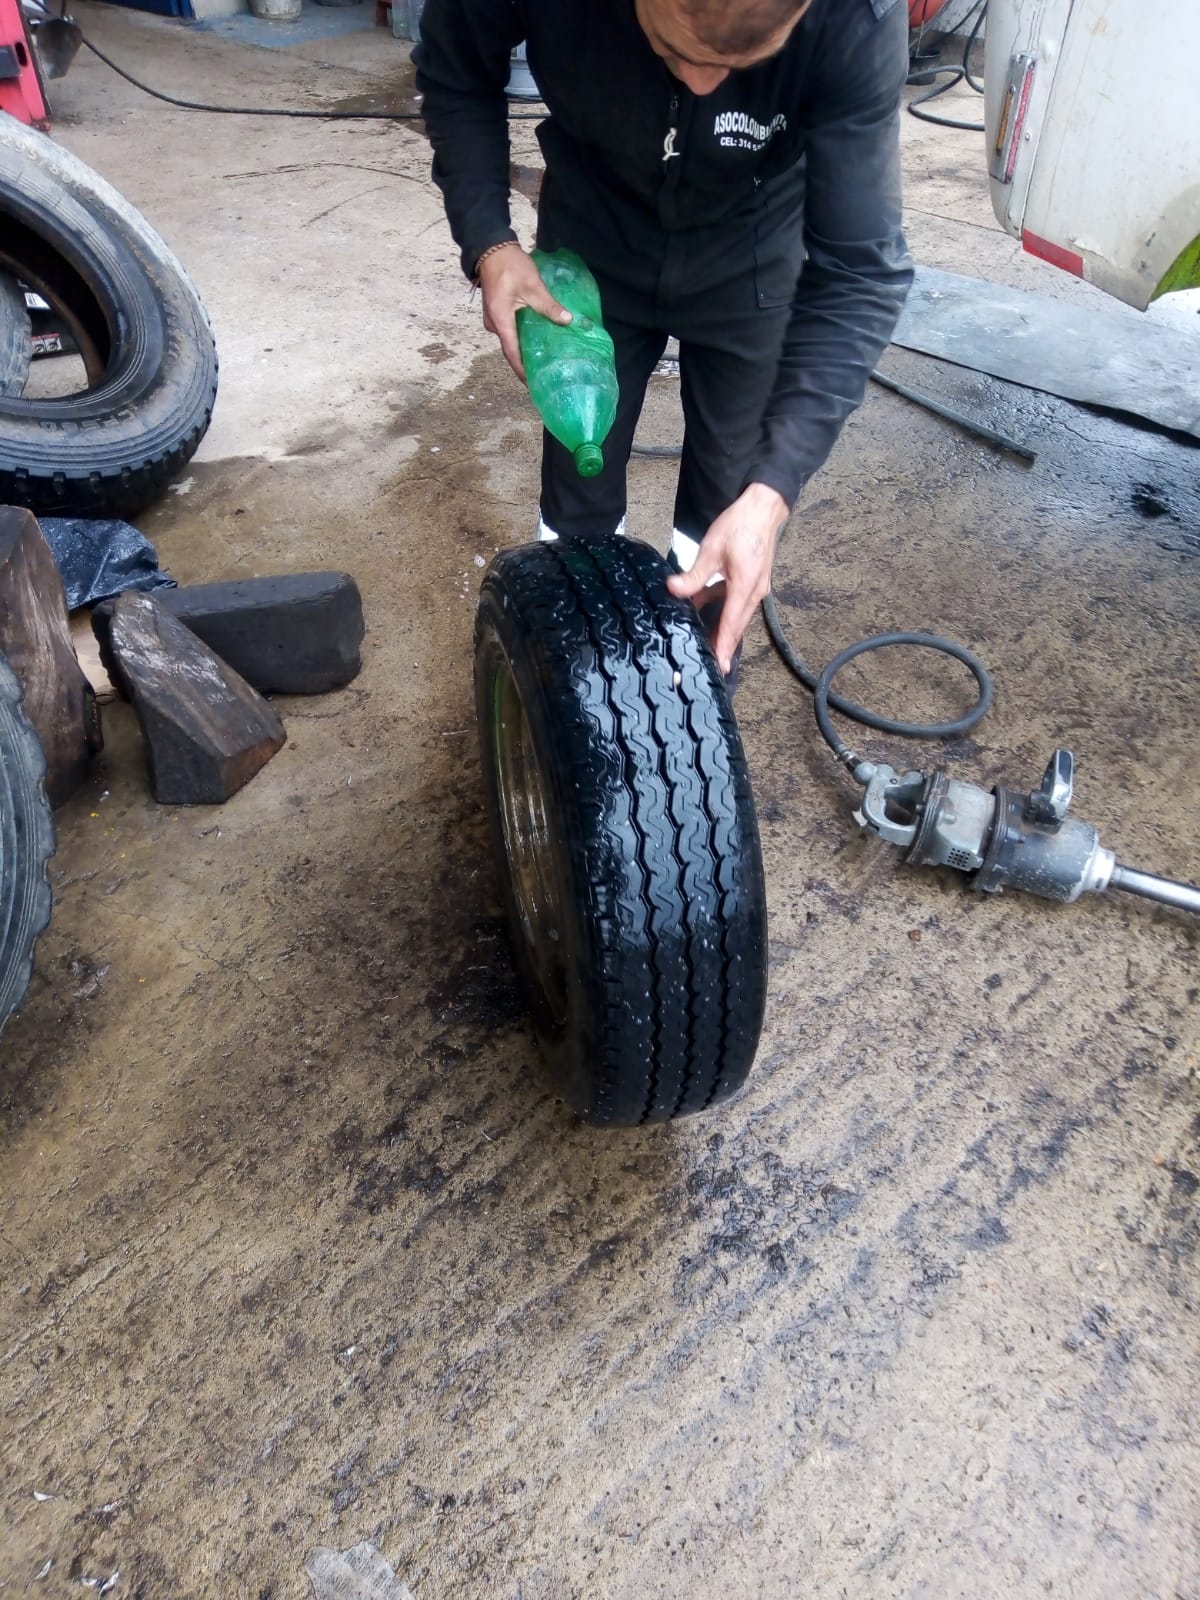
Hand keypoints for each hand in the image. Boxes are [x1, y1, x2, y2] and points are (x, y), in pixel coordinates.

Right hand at [477, 243, 571, 380]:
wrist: (491, 248)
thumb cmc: (510, 266)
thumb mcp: (533, 285)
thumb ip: (548, 305)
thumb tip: (567, 320)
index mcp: (501, 321)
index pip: (512, 353)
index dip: (522, 371)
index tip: (532, 385)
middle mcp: (494, 324)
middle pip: (510, 349)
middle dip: (525, 363)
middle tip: (541, 374)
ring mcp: (493, 318)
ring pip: (510, 339)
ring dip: (523, 349)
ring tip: (541, 358)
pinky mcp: (497, 311)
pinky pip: (509, 330)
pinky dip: (520, 337)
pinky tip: (534, 338)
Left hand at [666, 483, 789, 674]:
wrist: (763, 509)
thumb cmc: (740, 526)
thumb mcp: (712, 549)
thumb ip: (694, 575)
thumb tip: (673, 590)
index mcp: (745, 586)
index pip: (731, 623)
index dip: (724, 646)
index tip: (721, 666)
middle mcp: (754, 592)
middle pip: (736, 625)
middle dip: (724, 646)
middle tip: (712, 667)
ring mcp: (755, 588)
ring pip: (736, 616)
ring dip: (722, 631)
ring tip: (706, 647)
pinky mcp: (752, 582)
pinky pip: (736, 604)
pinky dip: (722, 612)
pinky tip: (702, 611)